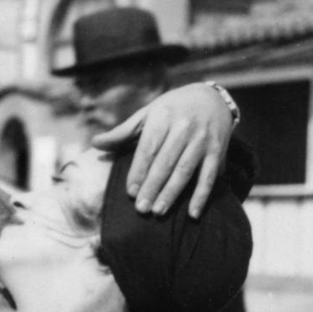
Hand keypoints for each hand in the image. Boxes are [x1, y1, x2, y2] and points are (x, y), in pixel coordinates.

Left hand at [91, 82, 232, 217]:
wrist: (212, 98)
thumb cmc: (172, 109)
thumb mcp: (147, 113)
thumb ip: (122, 132)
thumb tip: (95, 144)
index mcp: (163, 117)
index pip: (148, 148)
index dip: (139, 171)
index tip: (131, 191)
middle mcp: (184, 128)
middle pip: (166, 162)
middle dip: (152, 186)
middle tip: (141, 209)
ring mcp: (202, 140)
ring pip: (185, 170)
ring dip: (172, 193)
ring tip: (159, 211)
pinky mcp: (217, 151)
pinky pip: (209, 176)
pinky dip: (201, 196)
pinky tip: (193, 214)